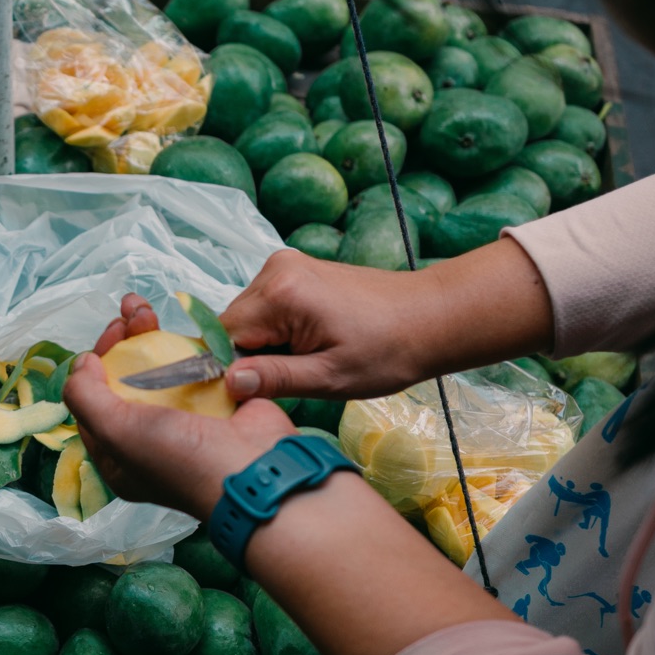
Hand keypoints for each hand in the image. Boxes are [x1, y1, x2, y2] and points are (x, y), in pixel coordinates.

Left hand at [63, 296, 297, 517]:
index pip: (95, 403)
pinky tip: (181, 325)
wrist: (255, 469)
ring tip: (146, 310)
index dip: (95, 367)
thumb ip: (86, 398)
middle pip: (125, 381)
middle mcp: (149, 439)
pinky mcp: (215, 402)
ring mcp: (184, 420)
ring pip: (158, 369)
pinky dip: (185, 345)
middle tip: (128, 317)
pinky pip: (193, 368)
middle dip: (122, 343)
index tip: (108, 338)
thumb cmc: (182, 459)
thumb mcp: (117, 434)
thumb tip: (81, 364)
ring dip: (150, 336)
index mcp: (121, 456)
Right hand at [215, 251, 435, 402]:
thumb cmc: (389, 351)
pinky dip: (276, 329)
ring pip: (248, 316)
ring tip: (307, 358)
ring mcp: (286, 264)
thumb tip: (227, 382)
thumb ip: (274, 378)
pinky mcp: (296, 268)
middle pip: (233, 323)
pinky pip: (265, 305)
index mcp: (281, 293)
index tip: (258, 389)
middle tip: (292, 375)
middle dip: (251, 354)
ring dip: (264, 343)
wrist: (431, 317)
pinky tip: (310, 342)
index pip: (223, 335)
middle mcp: (276, 269)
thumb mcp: (330, 377)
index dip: (232, 367)